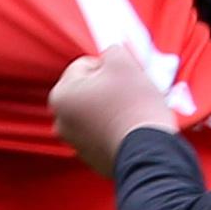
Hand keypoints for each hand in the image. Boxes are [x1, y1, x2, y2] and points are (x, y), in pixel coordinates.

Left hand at [48, 48, 177, 165]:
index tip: (125, 77)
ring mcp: (76, 143)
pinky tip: (131, 130)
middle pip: (88, 90)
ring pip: (97, 113)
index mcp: (61, 96)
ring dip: (113, 109)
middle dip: (109, 88)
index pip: (85, 65)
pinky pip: (104, 134)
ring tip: (133, 112)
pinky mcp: (93, 159)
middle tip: (131, 92)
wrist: (149, 151)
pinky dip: (116, 130)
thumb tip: (110, 54)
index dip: (109, 67)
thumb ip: (112, 50)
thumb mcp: (123, 62)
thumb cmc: (134, 107)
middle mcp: (61, 122)